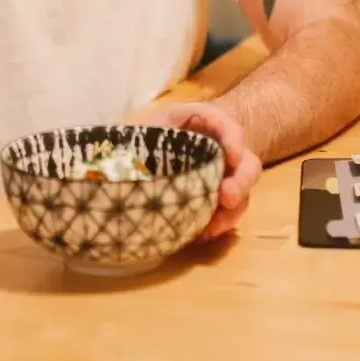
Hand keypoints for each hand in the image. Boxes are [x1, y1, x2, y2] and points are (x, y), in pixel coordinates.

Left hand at [136, 102, 261, 239]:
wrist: (156, 155)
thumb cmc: (152, 135)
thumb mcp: (145, 126)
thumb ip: (140, 134)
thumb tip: (112, 156)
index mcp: (204, 125)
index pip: (225, 124)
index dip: (232, 137)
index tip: (231, 155)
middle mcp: (223, 152)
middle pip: (247, 164)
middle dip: (240, 181)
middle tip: (227, 198)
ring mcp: (225, 178)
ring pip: (242, 194)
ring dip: (231, 212)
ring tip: (211, 228)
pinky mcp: (219, 202)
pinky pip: (228, 216)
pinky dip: (219, 226)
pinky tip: (201, 235)